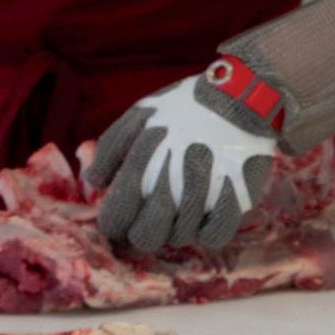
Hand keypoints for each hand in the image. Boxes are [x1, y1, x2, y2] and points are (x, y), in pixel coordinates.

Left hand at [87, 75, 278, 254]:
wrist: (239, 95)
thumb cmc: (184, 106)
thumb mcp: (138, 115)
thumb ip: (109, 149)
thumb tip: (94, 182)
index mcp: (141, 166)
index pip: (115, 220)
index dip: (114, 227)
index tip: (122, 223)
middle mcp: (170, 186)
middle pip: (145, 239)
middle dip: (144, 232)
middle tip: (153, 219)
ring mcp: (203, 196)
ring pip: (180, 238)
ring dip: (178, 227)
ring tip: (184, 205)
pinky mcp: (235, 201)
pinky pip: (214, 237)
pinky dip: (208, 231)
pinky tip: (208, 214)